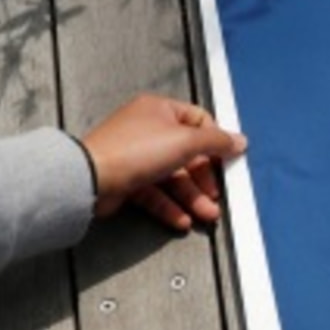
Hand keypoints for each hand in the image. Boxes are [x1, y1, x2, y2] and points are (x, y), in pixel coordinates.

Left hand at [78, 93, 247, 229]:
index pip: (198, 121)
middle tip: (215, 195)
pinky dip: (169, 206)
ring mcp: (136, 156)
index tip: (228, 158)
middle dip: (203, 179)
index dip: (215, 141)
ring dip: (191, 198)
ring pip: (172, 177)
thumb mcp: (186, 141)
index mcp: (160, 110)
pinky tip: (181, 219)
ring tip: (206, 215)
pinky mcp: (127, 180)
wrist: (91, 178)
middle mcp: (148, 130)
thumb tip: (239, 140)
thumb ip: (216, 142)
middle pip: (187, 155)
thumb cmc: (135, 150)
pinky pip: (155, 193)